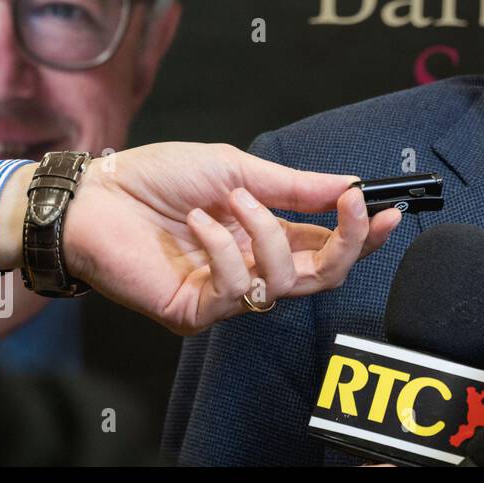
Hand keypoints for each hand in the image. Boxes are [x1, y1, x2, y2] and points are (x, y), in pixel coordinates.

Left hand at [0, 143, 401, 334]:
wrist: (94, 196)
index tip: (389, 209)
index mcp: (267, 234)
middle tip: (354, 209)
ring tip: (232, 201)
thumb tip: (351, 185)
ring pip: (285, 283)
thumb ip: (294, 187)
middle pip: (323, 276)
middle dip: (347, 243)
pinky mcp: (197, 312)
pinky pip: (238, 291)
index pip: (328, 246)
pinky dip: (225, 249)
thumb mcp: (236, 170)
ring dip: (268, 233)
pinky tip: (201, 224)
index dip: (362, 234)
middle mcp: (253, 267)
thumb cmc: (157, 177)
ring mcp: (227, 294)